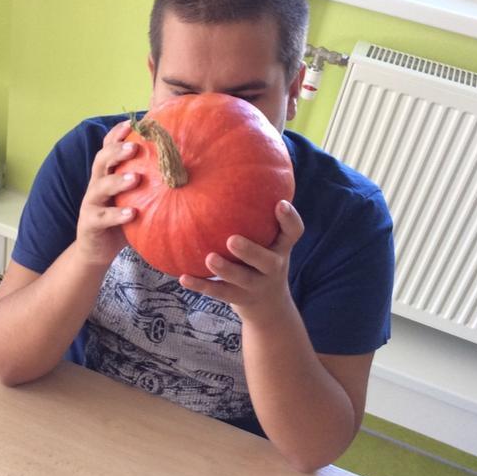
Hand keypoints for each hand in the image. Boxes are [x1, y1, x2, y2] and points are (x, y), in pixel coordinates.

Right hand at [74, 121, 139, 266]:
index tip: (131, 123)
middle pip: (101, 160)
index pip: (108, 148)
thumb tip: (186, 170)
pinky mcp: (90, 223)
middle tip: (134, 146)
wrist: (96, 250)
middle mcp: (96, 185)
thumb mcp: (135, 198)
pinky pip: (102, 217)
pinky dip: (117, 215)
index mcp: (106, 174)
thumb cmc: (122, 220)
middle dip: (117, 151)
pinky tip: (132, 213)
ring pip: (99, 186)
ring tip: (136, 178)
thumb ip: (151, 184)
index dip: (116, 135)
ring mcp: (91, 204)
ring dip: (117, 180)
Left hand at [179, 200, 304, 325]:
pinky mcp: (239, 298)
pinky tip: (183, 277)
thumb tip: (223, 168)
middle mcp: (273, 266)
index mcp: (281, 247)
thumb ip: (255, 213)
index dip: (289, 219)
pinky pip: (219, 293)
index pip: (294, 232)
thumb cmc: (261, 259)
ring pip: (242, 280)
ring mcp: (257, 285)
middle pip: (267, 260)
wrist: (268, 307)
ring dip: (225, 269)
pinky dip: (201, 286)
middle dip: (251, 251)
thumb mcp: (267, 239)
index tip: (279, 204)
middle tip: (232, 239)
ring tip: (209, 258)